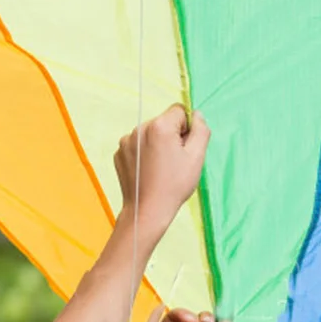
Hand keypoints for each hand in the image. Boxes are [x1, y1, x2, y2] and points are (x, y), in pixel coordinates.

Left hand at [113, 104, 208, 231]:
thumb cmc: (174, 186)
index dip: (186, 128)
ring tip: (160, 168)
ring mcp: (126, 141)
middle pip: (163, 121)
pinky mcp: (119, 153)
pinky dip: (144, 154)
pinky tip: (149, 171)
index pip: (178, 110)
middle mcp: (140, 129)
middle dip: (171, 136)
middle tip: (174, 161)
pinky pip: (137, 145)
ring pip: (149, 133)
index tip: (185, 147)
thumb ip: (201, 130)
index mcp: (160, 126)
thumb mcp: (196, 157)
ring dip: (156, 144)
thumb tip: (197, 114)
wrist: (147, 211)